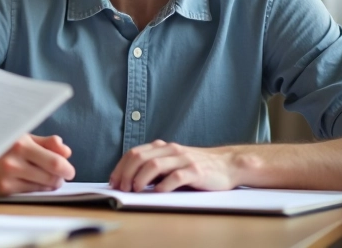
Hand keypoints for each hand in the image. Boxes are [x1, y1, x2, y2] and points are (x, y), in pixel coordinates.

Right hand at [0, 134, 74, 195]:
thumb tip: (66, 151)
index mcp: (19, 143)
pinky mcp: (3, 190)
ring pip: (43, 186)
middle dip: (60, 176)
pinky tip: (33, 180)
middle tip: (61, 174)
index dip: (66, 168)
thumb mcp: (19, 135)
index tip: (68, 169)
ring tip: (47, 176)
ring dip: (51, 183)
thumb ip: (45, 143)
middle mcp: (13, 162)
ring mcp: (7, 178)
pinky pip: (30, 192)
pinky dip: (37, 188)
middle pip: (51, 176)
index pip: (54, 162)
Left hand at [109, 140, 237, 191]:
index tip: (113, 182)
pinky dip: (164, 186)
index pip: (134, 153)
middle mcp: (171, 151)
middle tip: (122, 188)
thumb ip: (155, 168)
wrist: (227, 165)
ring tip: (135, 190)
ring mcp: (183, 160)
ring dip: (140, 178)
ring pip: (154, 165)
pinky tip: (158, 193)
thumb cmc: (196, 167)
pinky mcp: (196, 171)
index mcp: (162, 148)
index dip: (120, 167)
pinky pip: (176, 177)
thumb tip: (129, 181)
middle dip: (126, 173)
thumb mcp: (172, 163)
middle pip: (140, 157)